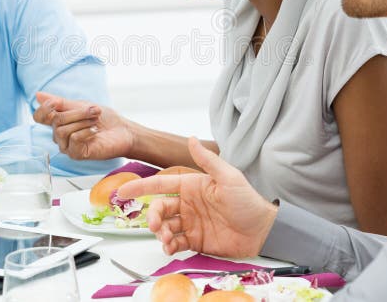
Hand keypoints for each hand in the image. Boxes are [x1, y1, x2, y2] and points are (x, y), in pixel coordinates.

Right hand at [33, 92, 133, 159]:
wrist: (122, 131)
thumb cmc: (103, 118)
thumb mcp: (81, 105)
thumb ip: (60, 102)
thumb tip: (38, 95)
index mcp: (59, 121)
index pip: (38, 117)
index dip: (43, 109)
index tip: (57, 103)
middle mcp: (59, 135)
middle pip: (55, 121)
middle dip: (77, 112)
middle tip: (95, 110)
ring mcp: (67, 146)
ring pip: (62, 131)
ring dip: (82, 121)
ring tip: (96, 120)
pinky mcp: (76, 155)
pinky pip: (73, 140)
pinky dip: (85, 132)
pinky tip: (95, 131)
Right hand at [118, 137, 277, 257]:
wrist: (263, 231)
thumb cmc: (248, 201)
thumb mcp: (228, 177)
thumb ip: (207, 160)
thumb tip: (191, 138)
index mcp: (193, 186)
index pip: (161, 185)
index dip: (141, 186)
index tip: (124, 191)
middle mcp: (189, 204)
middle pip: (160, 208)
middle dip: (153, 216)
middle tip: (155, 225)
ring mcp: (191, 223)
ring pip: (165, 227)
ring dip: (161, 233)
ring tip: (167, 239)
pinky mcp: (196, 240)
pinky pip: (175, 243)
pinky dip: (169, 246)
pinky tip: (171, 247)